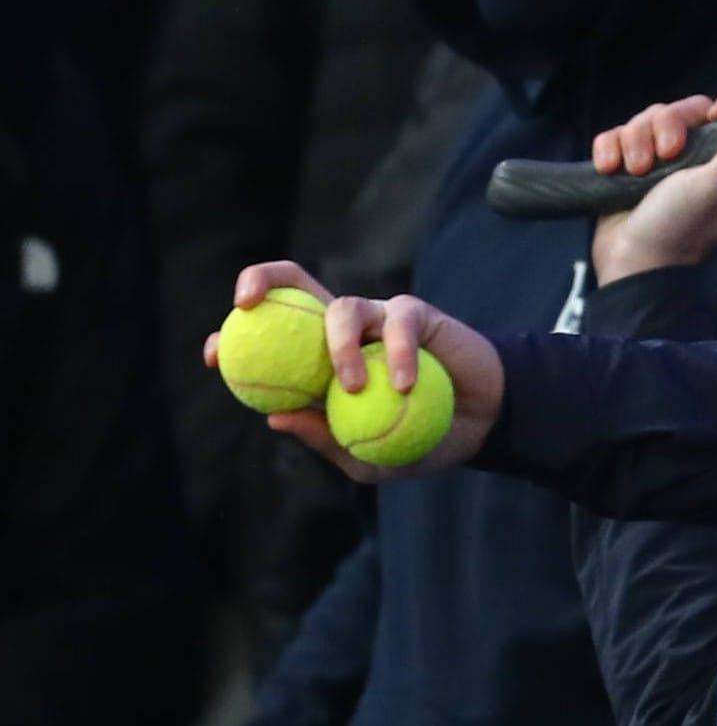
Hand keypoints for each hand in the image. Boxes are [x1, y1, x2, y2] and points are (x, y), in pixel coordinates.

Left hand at [204, 260, 505, 480]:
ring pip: (341, 308)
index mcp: (317, 362)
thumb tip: (274, 417)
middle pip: (293, 284)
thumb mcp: (367, 458)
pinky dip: (398, 354)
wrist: (482, 427)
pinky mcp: (416, 315)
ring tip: (354, 389)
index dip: (232, 338)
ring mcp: (378, 319)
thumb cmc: (419, 440)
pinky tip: (404, 385)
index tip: (211, 357)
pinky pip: (398, 324)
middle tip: (245, 305)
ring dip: (338, 347)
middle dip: (262, 281)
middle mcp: (341, 331)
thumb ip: (324, 439)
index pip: (267, 337)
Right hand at [591, 90, 716, 283]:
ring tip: (635, 169)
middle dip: (669, 125)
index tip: (713, 116)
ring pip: (655, 118)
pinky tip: (611, 166)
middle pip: (696, 110)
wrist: (629, 265)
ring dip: (638, 139)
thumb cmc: (681, 228)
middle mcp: (716, 163)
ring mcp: (675, 163)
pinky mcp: (640, 166)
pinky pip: (624, 133)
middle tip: (666, 154)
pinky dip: (613, 146)